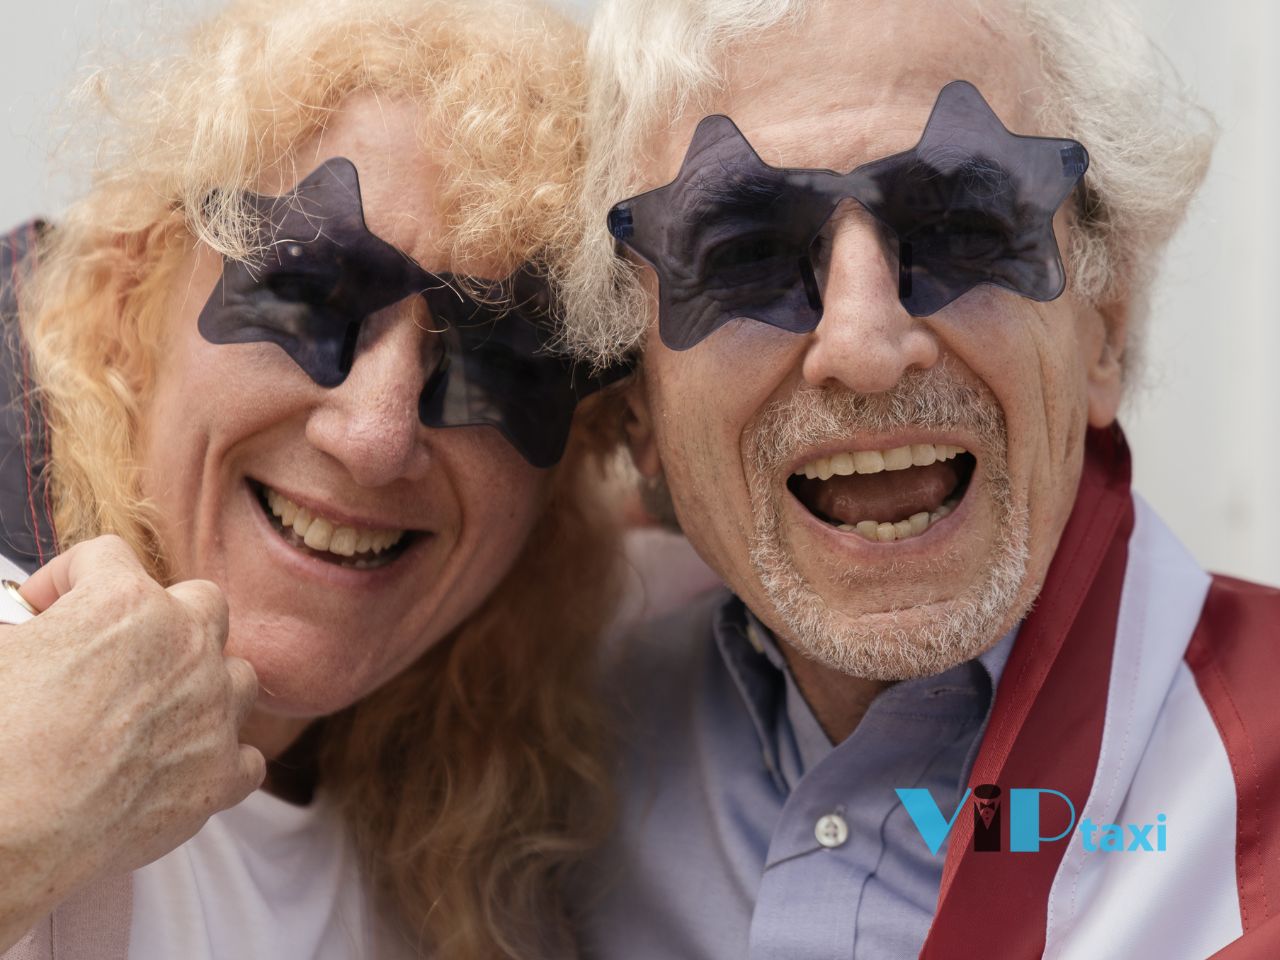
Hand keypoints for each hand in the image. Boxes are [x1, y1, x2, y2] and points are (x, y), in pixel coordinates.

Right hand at [0, 535, 263, 947]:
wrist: (3, 836)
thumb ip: (27, 631)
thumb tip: (29, 634)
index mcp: (125, 604)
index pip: (107, 557)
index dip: (67, 579)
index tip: (45, 610)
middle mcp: (186, 646)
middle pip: (203, 604)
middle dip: (165, 620)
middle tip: (119, 656)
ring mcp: (214, 711)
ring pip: (237, 676)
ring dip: (205, 688)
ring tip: (155, 714)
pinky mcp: (222, 775)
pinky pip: (247, 756)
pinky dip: (218, 761)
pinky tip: (179, 770)